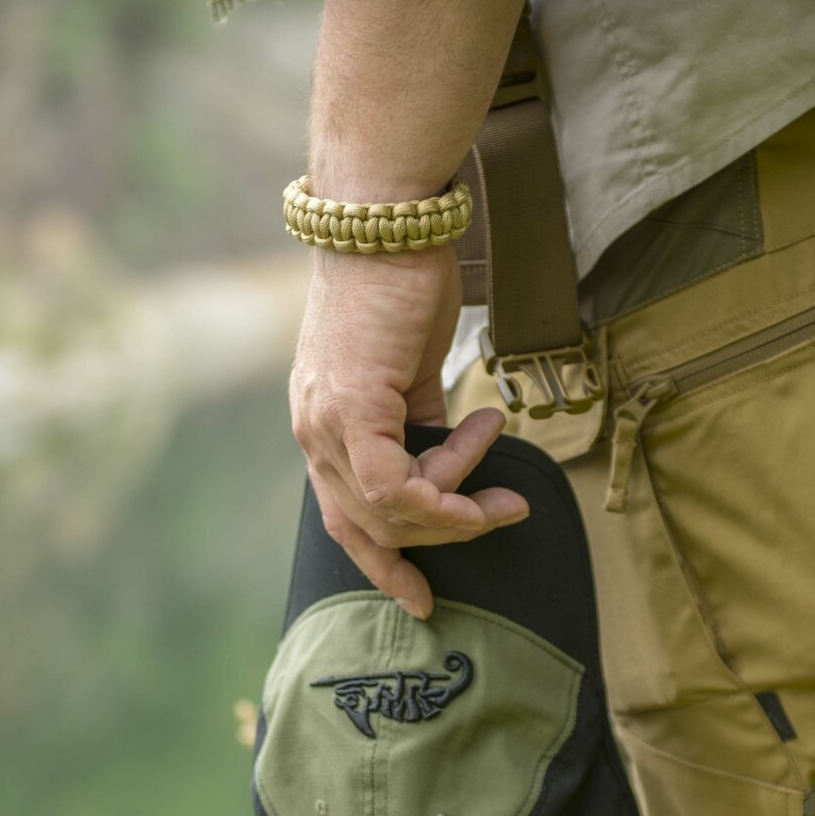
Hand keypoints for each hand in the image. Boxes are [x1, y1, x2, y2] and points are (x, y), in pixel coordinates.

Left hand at [289, 245, 528, 618]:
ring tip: (503, 474)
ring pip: (391, 512)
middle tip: (503, 511)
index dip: (382, 563)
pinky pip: (397, 488)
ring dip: (458, 504)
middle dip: (444, 534)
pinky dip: (446, 487)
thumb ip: (418, 418)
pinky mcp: (349, 411)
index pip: (343, 516)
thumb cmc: (399, 277)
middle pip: (372, 526)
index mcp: (319, 423)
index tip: (420, 597)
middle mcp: (311, 431)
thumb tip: (445, 457)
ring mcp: (323, 424)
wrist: (385, 219)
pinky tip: (485, 444)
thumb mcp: (409, 364)